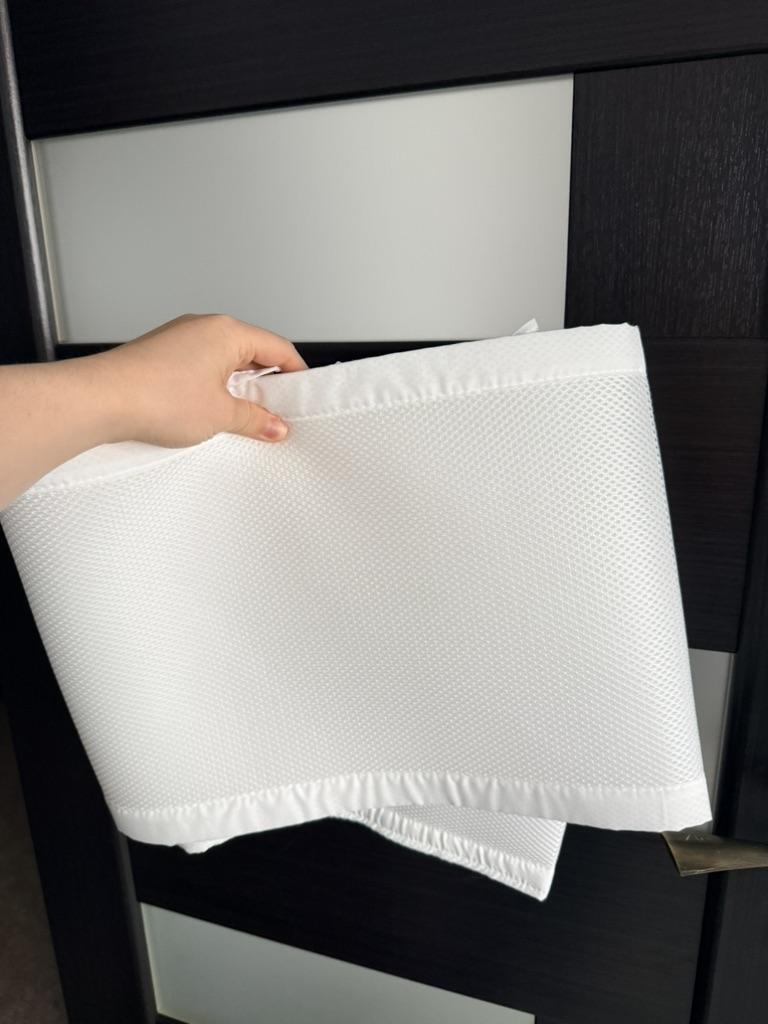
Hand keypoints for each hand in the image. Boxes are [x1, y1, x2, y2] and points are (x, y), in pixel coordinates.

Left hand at [94, 313, 307, 446]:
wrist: (100, 400)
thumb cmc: (153, 396)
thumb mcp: (219, 414)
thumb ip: (255, 419)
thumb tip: (275, 426)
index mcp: (227, 331)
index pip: (278, 348)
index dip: (296, 374)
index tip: (304, 398)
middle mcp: (204, 327)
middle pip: (252, 353)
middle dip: (267, 386)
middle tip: (274, 417)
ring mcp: (181, 339)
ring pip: (225, 362)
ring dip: (237, 390)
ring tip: (240, 420)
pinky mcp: (162, 355)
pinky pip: (201, 368)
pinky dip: (212, 389)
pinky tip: (209, 414)